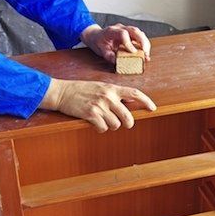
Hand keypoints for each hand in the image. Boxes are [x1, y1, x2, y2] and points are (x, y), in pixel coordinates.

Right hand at [40, 78, 156, 132]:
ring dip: (111, 126)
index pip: (134, 93)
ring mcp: (100, 106)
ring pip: (116, 125)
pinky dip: (100, 128)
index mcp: (112, 88)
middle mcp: (108, 97)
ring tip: (103, 120)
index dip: (146, 101)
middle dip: (127, 124)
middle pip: (128, 117)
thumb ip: (114, 94)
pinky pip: (103, 128)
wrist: (61, 92)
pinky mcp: (91, 115)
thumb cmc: (81, 90)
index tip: (153, 108)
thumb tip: (129, 104)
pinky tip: (94, 122)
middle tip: (124, 124)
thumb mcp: (100, 87)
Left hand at [81, 23, 150, 63]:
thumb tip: (116, 61)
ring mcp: (126, 30)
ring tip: (147, 54)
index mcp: (112, 31)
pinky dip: (144, 44)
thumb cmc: (98, 43)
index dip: (129, 43)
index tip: (133, 52)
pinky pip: (139, 37)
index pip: (123, 34)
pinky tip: (145, 53)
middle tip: (145, 52)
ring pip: (139, 33)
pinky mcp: (130, 34)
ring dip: (145, 43)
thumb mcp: (101, 50)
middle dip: (142, 41)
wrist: (96, 36)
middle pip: (134, 30)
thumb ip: (108, 55)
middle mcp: (121, 28)